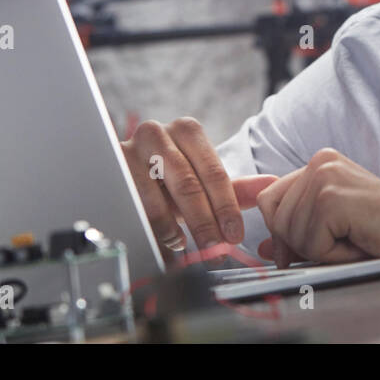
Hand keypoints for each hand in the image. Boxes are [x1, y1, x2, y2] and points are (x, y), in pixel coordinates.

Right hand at [121, 117, 276, 261]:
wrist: (127, 175)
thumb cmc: (169, 179)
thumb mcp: (203, 183)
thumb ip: (236, 187)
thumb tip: (271, 185)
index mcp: (188, 131)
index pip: (213, 172)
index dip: (226, 207)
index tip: (234, 235)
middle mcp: (157, 133)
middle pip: (187, 184)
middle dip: (204, 222)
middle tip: (215, 249)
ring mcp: (129, 149)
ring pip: (156, 197)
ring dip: (174, 229)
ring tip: (185, 245)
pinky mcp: (108, 170)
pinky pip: (131, 206)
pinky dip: (151, 230)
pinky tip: (164, 241)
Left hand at [255, 149, 379, 266]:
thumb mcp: (333, 229)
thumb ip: (297, 233)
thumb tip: (263, 248)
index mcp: (319, 162)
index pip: (269, 200)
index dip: (283, 232)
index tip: (310, 245)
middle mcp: (318, 162)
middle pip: (274, 218)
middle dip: (302, 244)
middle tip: (342, 241)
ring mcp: (324, 177)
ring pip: (289, 234)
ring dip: (321, 251)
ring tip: (353, 239)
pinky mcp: (332, 198)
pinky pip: (309, 244)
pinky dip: (333, 255)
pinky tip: (358, 241)